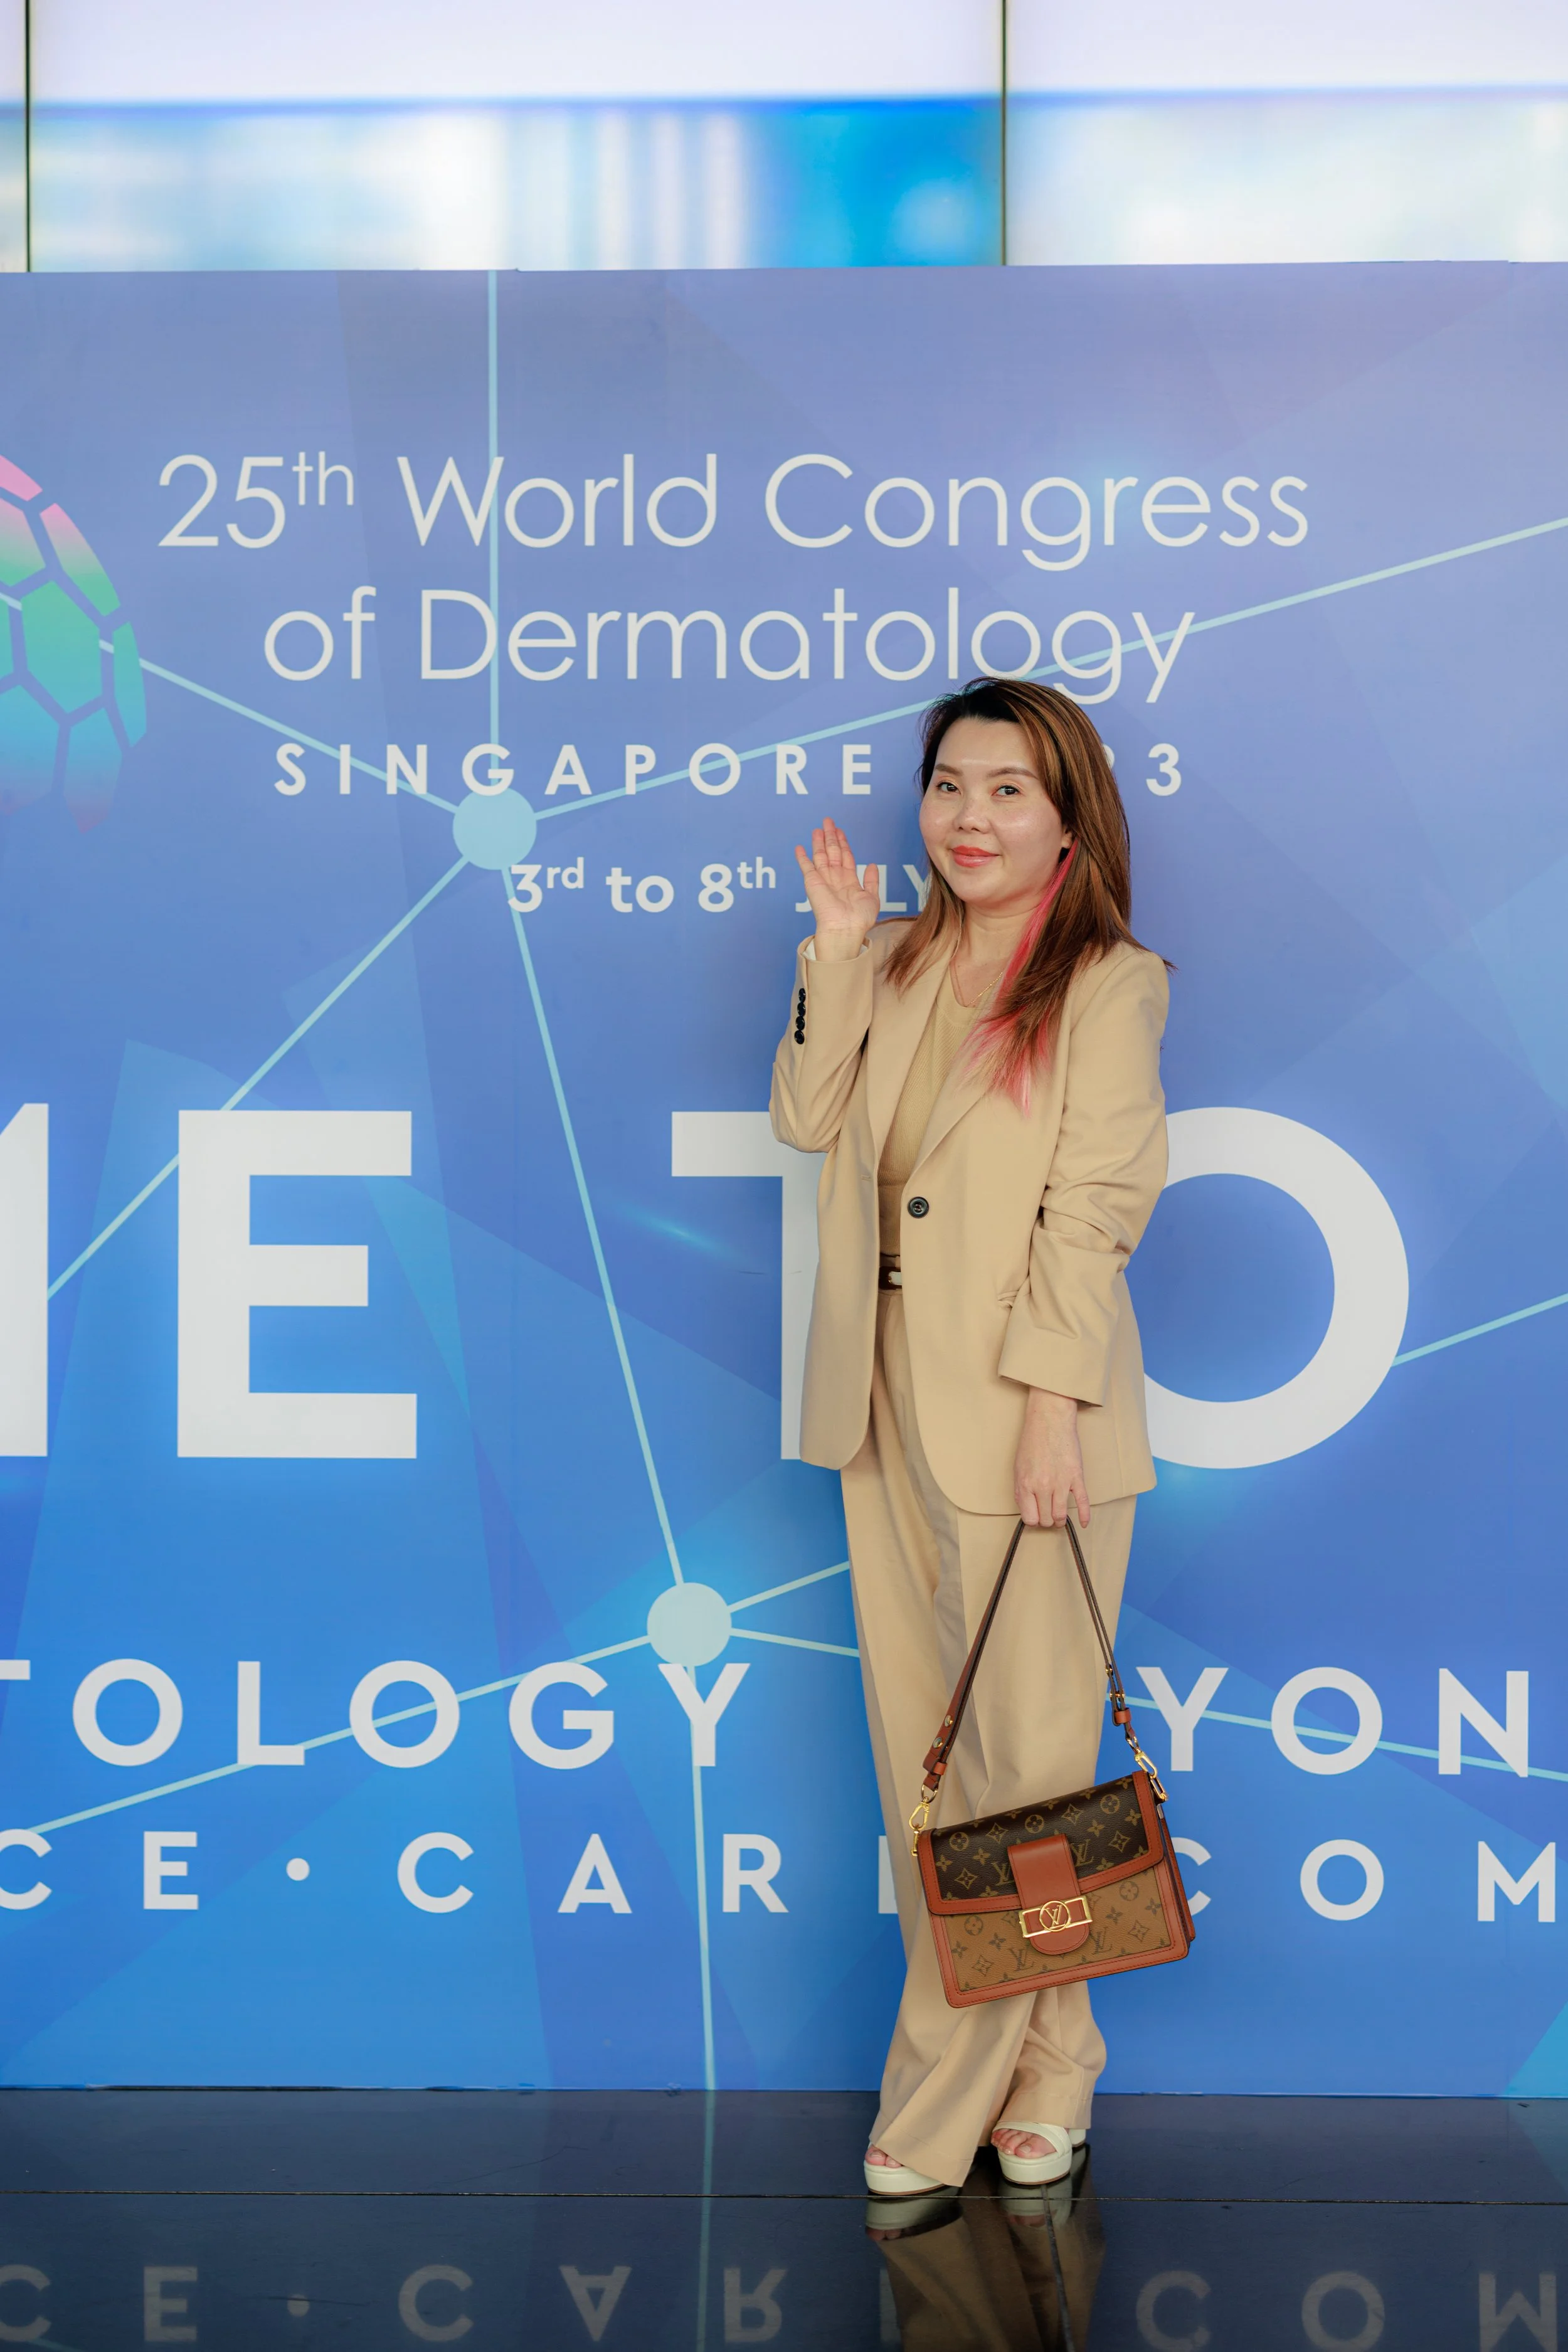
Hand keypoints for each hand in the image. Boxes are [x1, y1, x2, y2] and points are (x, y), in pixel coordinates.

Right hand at [793, 819, 880, 962]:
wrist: (844, 928)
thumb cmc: (859, 918)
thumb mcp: (872, 897)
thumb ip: (871, 880)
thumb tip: (872, 865)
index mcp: (849, 882)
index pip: (845, 857)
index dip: (843, 844)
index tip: (840, 831)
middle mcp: (835, 879)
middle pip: (832, 852)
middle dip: (831, 836)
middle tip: (828, 821)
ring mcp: (823, 880)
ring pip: (820, 855)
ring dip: (819, 841)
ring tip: (818, 828)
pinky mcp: (812, 882)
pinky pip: (806, 866)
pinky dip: (802, 857)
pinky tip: (799, 847)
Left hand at [1014, 1390, 1089, 1528]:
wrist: (1050, 1420)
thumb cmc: (1032, 1441)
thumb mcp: (1018, 1467)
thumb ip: (1021, 1490)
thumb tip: (1027, 1509)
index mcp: (1026, 1484)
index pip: (1030, 1518)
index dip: (1033, 1520)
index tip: (1036, 1517)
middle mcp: (1043, 1486)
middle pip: (1046, 1519)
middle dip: (1046, 1521)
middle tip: (1047, 1516)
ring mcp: (1061, 1482)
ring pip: (1061, 1515)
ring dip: (1060, 1520)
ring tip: (1059, 1519)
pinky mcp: (1076, 1476)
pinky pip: (1083, 1502)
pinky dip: (1084, 1516)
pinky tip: (1084, 1523)